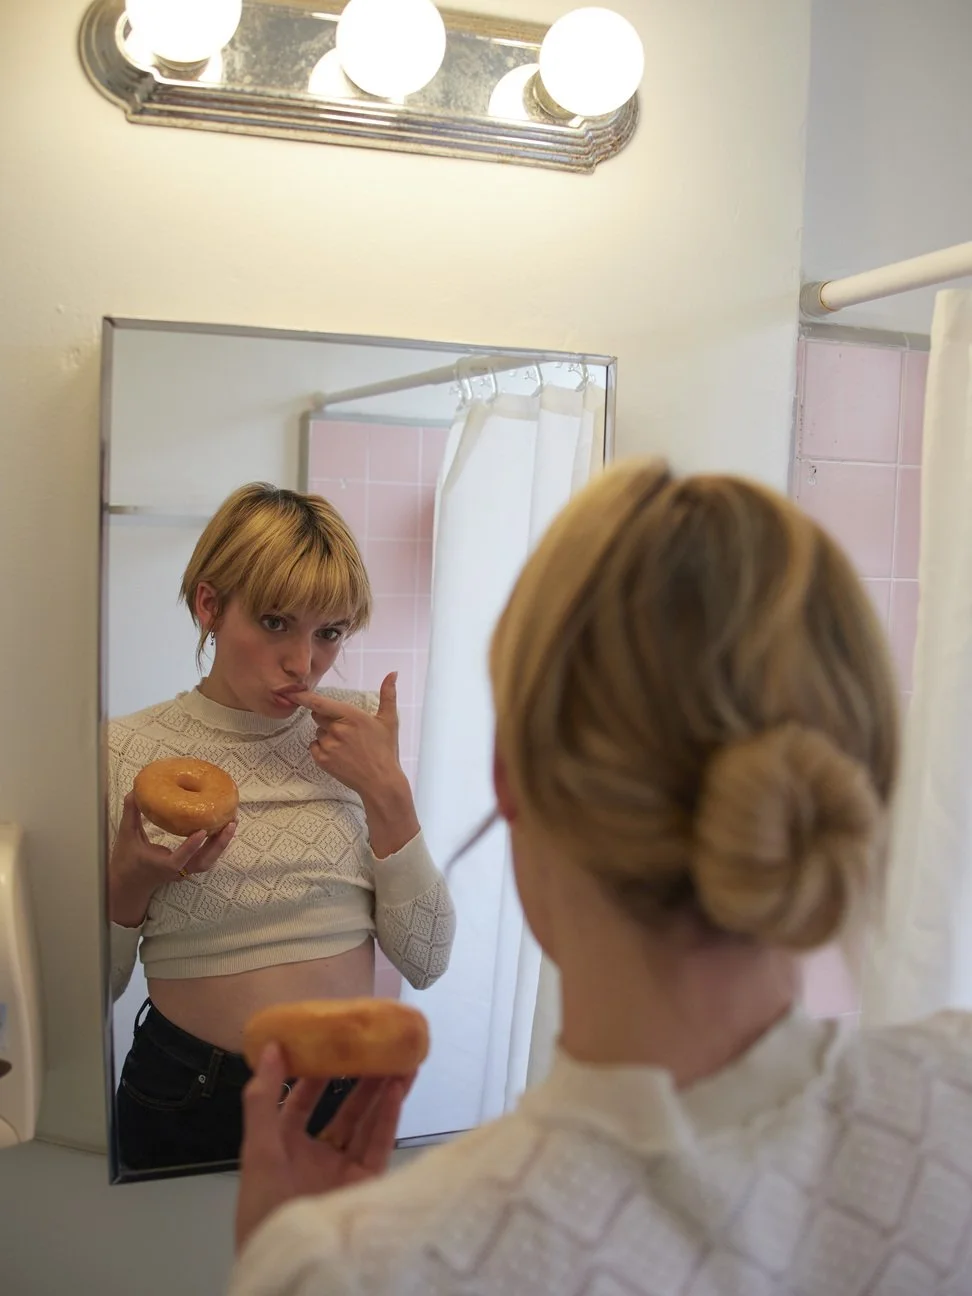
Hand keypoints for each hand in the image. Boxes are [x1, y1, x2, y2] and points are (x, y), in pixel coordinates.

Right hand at [108, 792, 235, 926]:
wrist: (129, 884)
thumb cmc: (127, 861)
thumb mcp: (126, 836)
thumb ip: (131, 814)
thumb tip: (135, 792)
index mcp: (162, 866)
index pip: (179, 859)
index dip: (191, 846)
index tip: (202, 831)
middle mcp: (177, 870)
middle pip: (204, 861)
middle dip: (219, 844)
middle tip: (231, 823)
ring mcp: (185, 870)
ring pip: (209, 860)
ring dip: (222, 843)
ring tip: (232, 822)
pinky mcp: (188, 867)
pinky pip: (207, 857)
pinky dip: (216, 844)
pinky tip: (223, 827)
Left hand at [235, 1042, 412, 1253]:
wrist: (289, 1271)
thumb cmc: (265, 1209)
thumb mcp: (257, 1151)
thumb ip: (263, 1099)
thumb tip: (271, 1046)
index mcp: (285, 1147)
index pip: (301, 1100)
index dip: (316, 1072)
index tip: (331, 1042)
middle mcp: (316, 1156)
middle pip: (342, 1109)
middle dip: (359, 1078)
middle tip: (376, 1046)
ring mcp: (343, 1171)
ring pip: (365, 1123)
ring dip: (381, 1091)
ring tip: (398, 1060)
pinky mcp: (367, 1186)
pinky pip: (380, 1144)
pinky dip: (389, 1117)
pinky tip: (396, 1090)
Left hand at [291, 673, 402, 801]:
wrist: (381, 782)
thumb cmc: (386, 750)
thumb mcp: (390, 720)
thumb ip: (388, 694)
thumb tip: (393, 673)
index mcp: (351, 716)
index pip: (320, 703)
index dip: (302, 696)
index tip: (290, 691)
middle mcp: (337, 730)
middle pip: (318, 716)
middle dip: (327, 718)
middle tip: (346, 729)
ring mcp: (328, 746)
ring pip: (318, 732)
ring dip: (327, 735)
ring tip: (346, 745)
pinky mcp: (323, 760)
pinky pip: (314, 746)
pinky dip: (322, 748)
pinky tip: (338, 753)